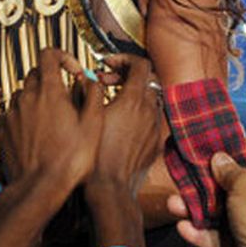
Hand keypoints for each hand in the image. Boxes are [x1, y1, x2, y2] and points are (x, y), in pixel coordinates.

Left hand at [0, 48, 103, 191]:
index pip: (49, 55)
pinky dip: (26, 117)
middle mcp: (26, 98)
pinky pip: (14, 113)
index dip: (62, 57)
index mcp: (49, 92)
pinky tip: (39, 133)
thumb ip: (93, 96)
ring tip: (53, 119)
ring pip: (24, 94)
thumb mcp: (93, 126)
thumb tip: (91, 81)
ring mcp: (12, 113)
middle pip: (36, 74)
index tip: (72, 69)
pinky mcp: (3, 129)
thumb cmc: (68, 162)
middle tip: (66, 97)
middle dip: (52, 79)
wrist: (38, 188)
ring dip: (38, 99)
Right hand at [85, 54, 166, 200]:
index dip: (123, 59)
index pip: (140, 64)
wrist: (110, 187)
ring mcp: (155, 127)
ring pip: (149, 99)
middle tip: (106, 81)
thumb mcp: (89, 116)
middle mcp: (149, 111)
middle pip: (146, 79)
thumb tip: (89, 79)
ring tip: (112, 102)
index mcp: (133, 100)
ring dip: (133, 95)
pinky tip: (120, 124)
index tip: (108, 64)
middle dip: (126, 75)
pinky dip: (138, 114)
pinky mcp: (155, 142)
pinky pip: (150, 120)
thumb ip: (92, 91)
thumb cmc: (97, 155)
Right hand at [169, 137, 245, 246]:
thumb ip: (228, 170)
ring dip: (197, 208)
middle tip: (187, 175)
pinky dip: (202, 233)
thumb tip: (219, 160)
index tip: (220, 148)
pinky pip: (220, 237)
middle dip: (208, 181)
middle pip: (236, 182)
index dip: (244, 145)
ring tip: (174, 204)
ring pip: (223, 211)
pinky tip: (184, 227)